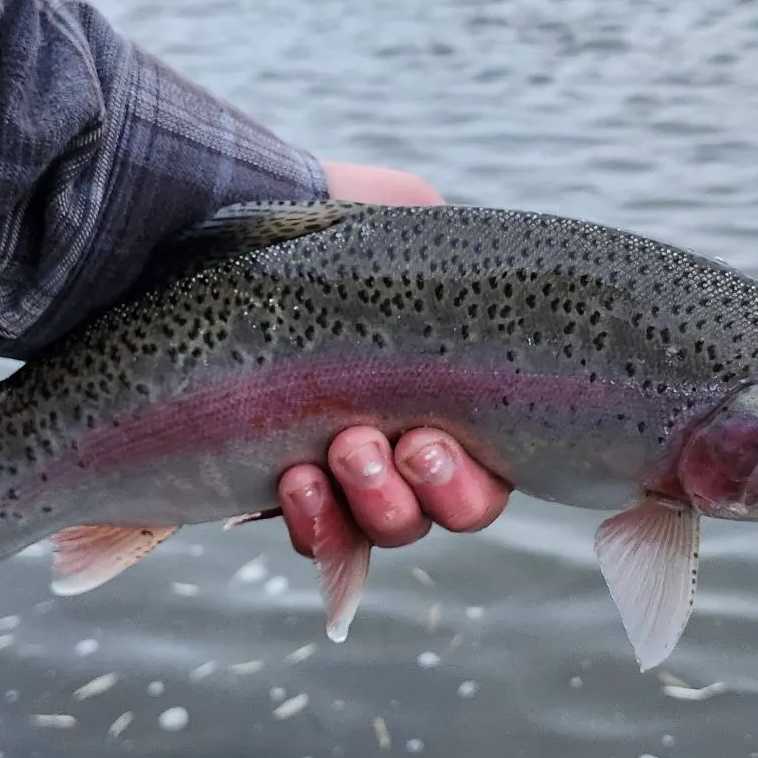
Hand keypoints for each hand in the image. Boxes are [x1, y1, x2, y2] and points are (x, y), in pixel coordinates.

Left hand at [276, 161, 511, 556]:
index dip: (467, 481)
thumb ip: (470, 269)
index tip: (423, 439)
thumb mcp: (424, 234)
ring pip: (389, 526)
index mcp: (459, 398)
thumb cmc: (345, 235)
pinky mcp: (295, 476)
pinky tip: (296, 482)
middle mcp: (415, 442)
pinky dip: (315, 522)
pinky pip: (320, 533)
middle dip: (432, 488)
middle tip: (402, 444)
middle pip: (451, 511)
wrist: (258, 224)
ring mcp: (354, 465)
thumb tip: (499, 294)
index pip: (488, 476)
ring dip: (374, 503)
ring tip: (342, 452)